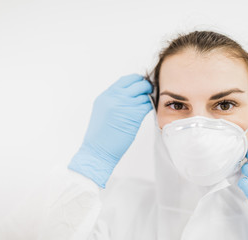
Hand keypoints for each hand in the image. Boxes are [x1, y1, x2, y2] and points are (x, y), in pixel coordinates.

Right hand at [68, 73, 152, 187]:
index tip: (141, 85)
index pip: (125, 80)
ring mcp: (125, 105)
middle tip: (149, 91)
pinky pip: (147, 105)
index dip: (136, 81)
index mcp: (106, 96)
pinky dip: (150, 106)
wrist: (97, 150)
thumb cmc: (100, 136)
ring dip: (149, 97)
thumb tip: (129, 95)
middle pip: (137, 83)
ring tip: (149, 103)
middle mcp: (115, 97)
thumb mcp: (103, 111)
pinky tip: (149, 110)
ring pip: (144, 94)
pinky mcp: (134, 115)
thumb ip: (114, 100)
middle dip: (146, 86)